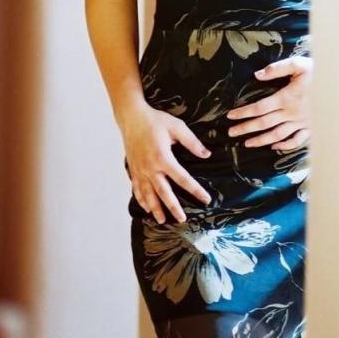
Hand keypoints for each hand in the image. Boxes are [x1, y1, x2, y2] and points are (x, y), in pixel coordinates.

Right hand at [119, 102, 211, 223]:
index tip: (205, 199)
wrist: (131, 117)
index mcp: (163, 158)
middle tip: (183, 219)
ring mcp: (140, 170)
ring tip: (163, 221)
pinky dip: (142, 200)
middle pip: (164, 193)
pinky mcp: (133, 169)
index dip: (196, 190)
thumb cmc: (155, 120)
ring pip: (148, 195)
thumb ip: (192, 142)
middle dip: (174, 207)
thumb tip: (206, 154)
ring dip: (156, 209)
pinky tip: (147, 208)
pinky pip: (137, 188)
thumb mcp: (177, 127)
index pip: (183, 179)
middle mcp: (150, 168)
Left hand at [226, 56, 311, 149]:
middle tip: (231, 133)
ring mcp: (302, 123)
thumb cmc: (321, 72)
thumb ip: (277, 69)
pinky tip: (275, 147)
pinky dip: (285, 145)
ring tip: (247, 144)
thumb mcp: (299, 64)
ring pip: (277, 135)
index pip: (259, 108)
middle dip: (246, 129)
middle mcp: (292, 113)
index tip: (230, 116)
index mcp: (286, 98)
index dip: (243, 113)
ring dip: (261, 140)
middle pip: (264, 124)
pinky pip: (296, 141)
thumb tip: (257, 75)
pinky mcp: (312, 128)